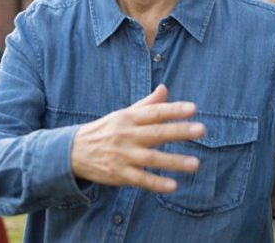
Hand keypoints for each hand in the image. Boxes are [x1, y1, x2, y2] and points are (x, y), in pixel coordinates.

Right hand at [70, 85, 204, 192]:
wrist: (73, 151)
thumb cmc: (104, 131)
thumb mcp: (123, 115)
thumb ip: (146, 104)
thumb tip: (165, 88)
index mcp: (128, 118)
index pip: (154, 112)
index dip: (173, 110)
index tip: (193, 108)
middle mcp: (126, 135)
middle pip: (156, 132)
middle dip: (179, 131)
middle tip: (201, 129)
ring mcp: (122, 155)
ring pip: (151, 158)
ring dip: (174, 161)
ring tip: (196, 163)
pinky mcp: (118, 174)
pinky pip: (140, 179)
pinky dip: (156, 182)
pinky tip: (173, 186)